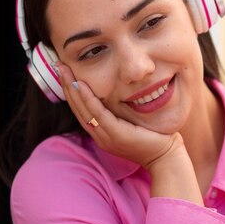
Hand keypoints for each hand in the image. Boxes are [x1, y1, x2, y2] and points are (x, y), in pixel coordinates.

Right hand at [57, 63, 180, 168]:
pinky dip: (88, 99)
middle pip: (78, 109)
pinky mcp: (117, 136)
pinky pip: (99, 114)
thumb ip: (121, 111)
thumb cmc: (154, 137)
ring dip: (72, 89)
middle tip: (59, 66)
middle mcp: (100, 136)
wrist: (166, 157)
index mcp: (102, 133)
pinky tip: (81, 85)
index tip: (65, 73)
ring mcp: (107, 137)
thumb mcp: (132, 122)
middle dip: (67, 87)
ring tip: (64, 71)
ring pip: (84, 111)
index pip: (81, 110)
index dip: (72, 92)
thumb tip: (117, 92)